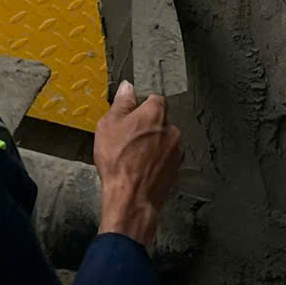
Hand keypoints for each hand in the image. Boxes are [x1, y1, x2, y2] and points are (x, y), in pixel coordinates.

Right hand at [94, 79, 182, 253]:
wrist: (131, 198)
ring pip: (163, 140)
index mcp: (156, 113)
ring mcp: (176, 150)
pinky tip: (140, 170)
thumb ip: (121, 103)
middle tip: (127, 139)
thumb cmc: (118, 160)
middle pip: (160, 120)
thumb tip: (127, 87)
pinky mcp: (176, 169)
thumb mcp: (109, 126)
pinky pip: (165, 158)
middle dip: (147, 126)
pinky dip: (156, 161)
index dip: (141, 106)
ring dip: (152, 145)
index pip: (155, 99)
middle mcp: (172, 129)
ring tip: (132, 157)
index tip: (130, 115)